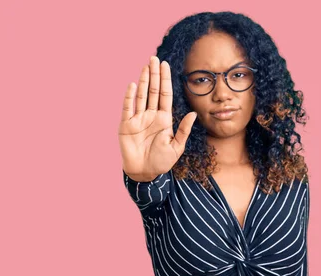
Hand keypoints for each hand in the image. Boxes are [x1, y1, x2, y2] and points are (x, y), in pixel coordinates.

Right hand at [118, 56, 196, 181]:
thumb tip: (193, 114)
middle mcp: (151, 115)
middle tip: (154, 58)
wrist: (144, 173)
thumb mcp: (176, 147)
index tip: (165, 66)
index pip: (165, 95)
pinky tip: (133, 85)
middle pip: (153, 91)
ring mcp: (138, 119)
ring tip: (145, 66)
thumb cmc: (161, 161)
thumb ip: (183, 130)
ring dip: (143, 81)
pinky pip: (128, 108)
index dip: (165, 80)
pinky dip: (130, 97)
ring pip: (141, 95)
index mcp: (164, 119)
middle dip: (154, 75)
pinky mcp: (127, 125)